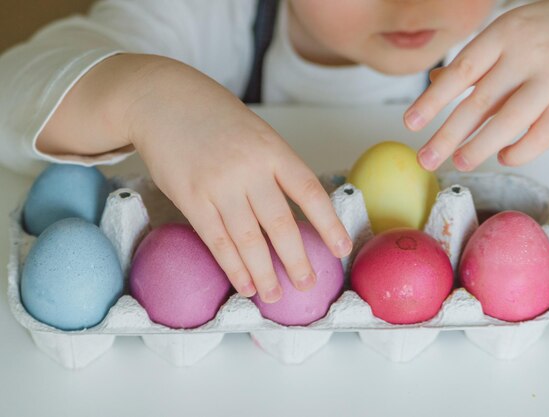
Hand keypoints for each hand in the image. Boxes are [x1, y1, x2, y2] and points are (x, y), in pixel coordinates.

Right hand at [39, 54, 352, 302]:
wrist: (162, 100)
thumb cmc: (215, 118)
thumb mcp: (256, 132)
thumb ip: (275, 167)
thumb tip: (297, 210)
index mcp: (272, 149)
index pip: (309, 191)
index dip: (328, 223)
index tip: (341, 248)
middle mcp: (249, 168)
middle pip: (280, 224)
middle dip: (297, 260)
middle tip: (308, 285)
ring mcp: (218, 184)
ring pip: (248, 239)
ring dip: (264, 273)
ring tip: (276, 295)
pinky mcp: (190, 198)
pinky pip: (217, 240)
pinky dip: (233, 267)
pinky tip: (245, 285)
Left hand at [404, 0, 548, 170]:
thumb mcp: (513, 32)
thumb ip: (477, 59)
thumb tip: (435, 81)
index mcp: (505, 33)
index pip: (459, 72)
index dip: (431, 101)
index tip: (409, 124)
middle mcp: (528, 54)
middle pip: (478, 103)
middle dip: (446, 136)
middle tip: (425, 159)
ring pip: (508, 123)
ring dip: (478, 149)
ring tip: (459, 162)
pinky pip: (541, 136)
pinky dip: (518, 151)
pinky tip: (503, 156)